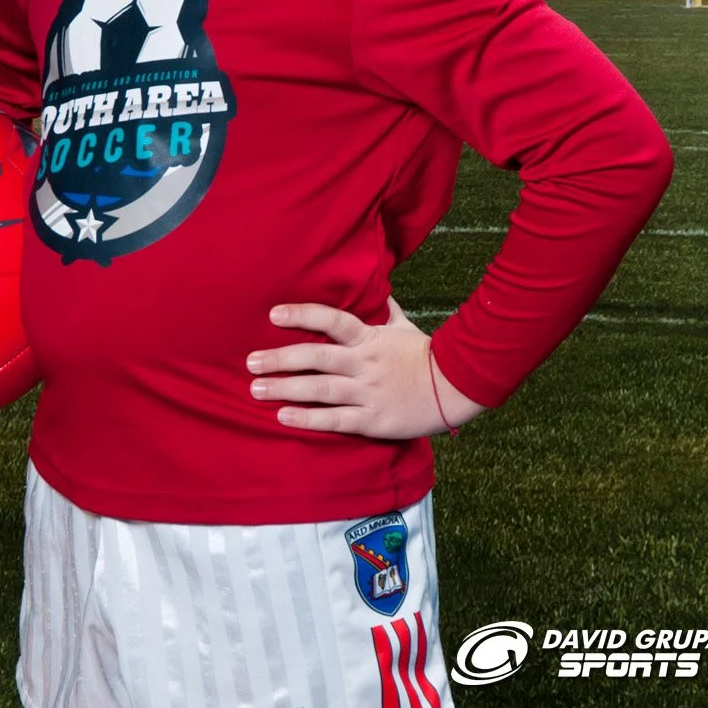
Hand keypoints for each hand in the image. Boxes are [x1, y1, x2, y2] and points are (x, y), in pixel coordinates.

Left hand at [246, 298, 485, 440]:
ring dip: (285, 388)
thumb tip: (378, 288)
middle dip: (280, 359)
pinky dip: (308, 418)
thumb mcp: (406, 326)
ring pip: (320, 389)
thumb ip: (386, 309)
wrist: (457, 387)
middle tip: (250, 361)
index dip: (303, 315)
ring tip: (256, 389)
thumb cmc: (426, 354)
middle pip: (316, 358)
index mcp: (370, 338)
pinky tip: (284, 417)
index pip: (332, 321)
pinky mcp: (373, 419)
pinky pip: (335, 420)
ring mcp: (368, 392)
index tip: (273, 314)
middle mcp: (365, 363)